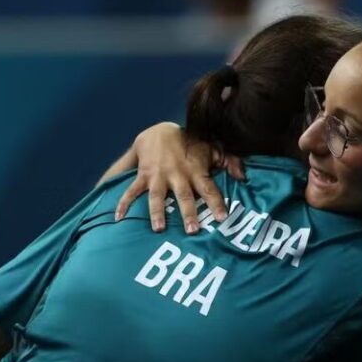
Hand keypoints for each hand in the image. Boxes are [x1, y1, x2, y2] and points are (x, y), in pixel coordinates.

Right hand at [114, 122, 243, 232]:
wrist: (160, 131)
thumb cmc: (190, 145)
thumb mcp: (212, 149)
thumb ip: (229, 162)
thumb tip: (242, 177)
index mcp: (196, 171)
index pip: (209, 189)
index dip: (216, 203)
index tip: (222, 217)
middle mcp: (177, 175)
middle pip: (184, 196)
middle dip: (188, 213)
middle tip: (192, 230)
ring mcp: (158, 176)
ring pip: (157, 196)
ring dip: (157, 212)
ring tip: (159, 229)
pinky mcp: (143, 175)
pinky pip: (131, 190)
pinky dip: (123, 203)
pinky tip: (119, 218)